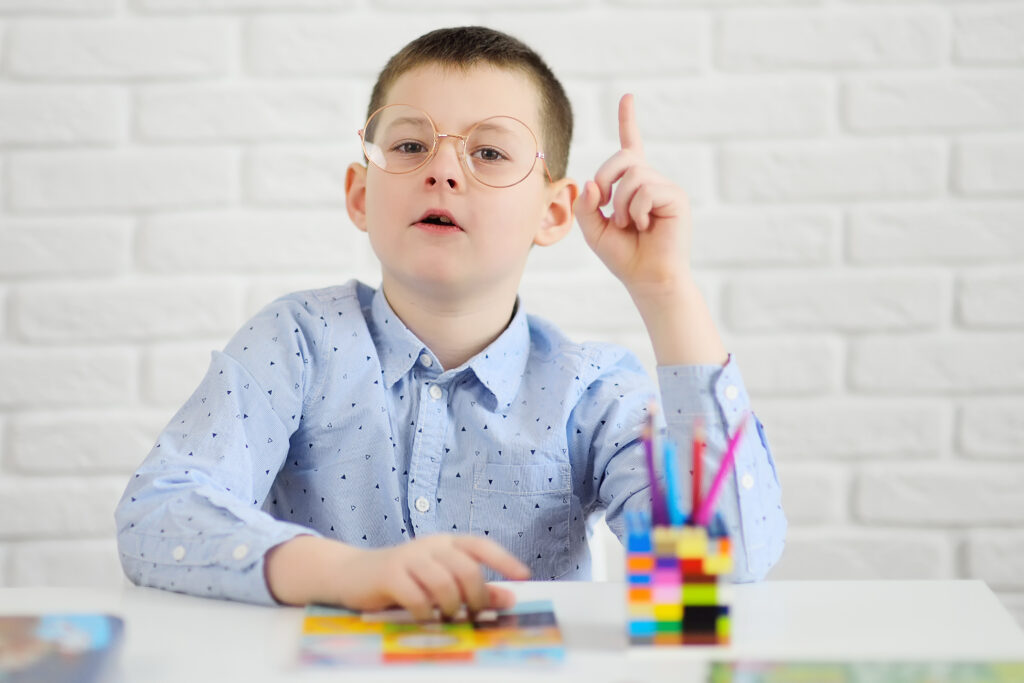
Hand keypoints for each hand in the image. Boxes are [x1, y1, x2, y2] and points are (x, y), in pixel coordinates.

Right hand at [337, 534, 530, 619]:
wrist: (352, 574)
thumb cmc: (403, 579)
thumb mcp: (440, 581)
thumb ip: (473, 589)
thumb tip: (509, 597)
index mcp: (446, 543)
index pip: (481, 545)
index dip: (504, 559)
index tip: (523, 576)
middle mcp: (430, 545)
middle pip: (467, 567)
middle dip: (476, 595)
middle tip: (473, 613)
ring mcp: (410, 557)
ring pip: (445, 582)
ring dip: (452, 607)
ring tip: (448, 617)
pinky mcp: (390, 574)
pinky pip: (417, 596)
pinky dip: (426, 613)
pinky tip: (424, 617)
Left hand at [574, 93, 693, 297]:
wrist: (647, 279)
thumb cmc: (623, 256)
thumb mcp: (594, 230)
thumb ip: (587, 206)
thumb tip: (593, 184)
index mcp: (632, 185)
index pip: (630, 145)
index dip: (628, 120)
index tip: (627, 97)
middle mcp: (651, 181)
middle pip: (622, 157)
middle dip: (605, 178)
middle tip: (605, 207)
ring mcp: (665, 187)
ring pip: (633, 175)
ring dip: (621, 203)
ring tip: (628, 224)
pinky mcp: (676, 198)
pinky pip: (647, 190)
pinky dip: (637, 210)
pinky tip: (644, 225)